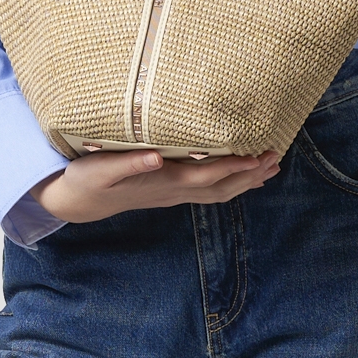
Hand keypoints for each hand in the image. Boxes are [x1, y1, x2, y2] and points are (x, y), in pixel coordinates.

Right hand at [30, 149, 281, 222]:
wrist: (80, 201)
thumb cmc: (89, 178)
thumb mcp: (101, 170)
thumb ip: (129, 163)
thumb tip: (157, 158)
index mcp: (163, 182)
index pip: (208, 176)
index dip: (235, 168)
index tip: (259, 157)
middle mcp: (174, 191)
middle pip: (221, 188)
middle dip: (250, 174)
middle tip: (277, 157)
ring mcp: (174, 194)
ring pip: (218, 192)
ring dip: (246, 181)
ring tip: (271, 166)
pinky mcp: (170, 191)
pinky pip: (209, 191)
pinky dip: (230, 183)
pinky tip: (242, 176)